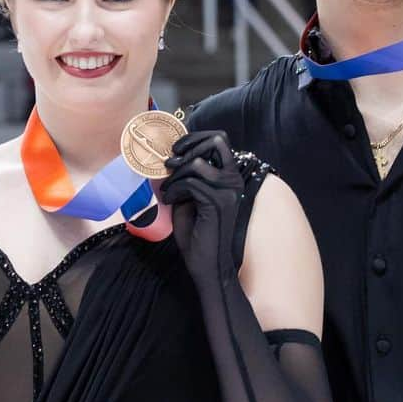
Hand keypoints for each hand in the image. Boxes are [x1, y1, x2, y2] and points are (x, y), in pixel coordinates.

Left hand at [161, 131, 245, 287]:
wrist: (206, 262)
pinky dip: (174, 190)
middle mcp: (234, 180)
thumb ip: (187, 175)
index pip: (220, 139)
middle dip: (187, 149)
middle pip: (215, 141)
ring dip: (176, 175)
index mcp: (230, 176)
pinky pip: (190, 183)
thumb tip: (172, 156)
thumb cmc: (197, 232)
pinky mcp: (218, 203)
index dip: (195, 138)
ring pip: (197, 163)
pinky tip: (170, 201)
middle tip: (169, 165)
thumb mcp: (190, 196)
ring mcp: (228, 191)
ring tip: (168, 190)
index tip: (176, 149)